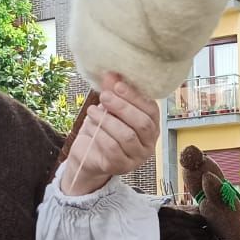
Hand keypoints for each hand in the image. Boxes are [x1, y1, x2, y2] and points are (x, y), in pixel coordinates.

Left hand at [63, 72, 159, 195]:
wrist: (88, 155)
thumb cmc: (103, 129)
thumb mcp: (108, 108)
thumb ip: (112, 92)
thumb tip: (111, 73)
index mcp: (151, 125)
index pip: (151, 110)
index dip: (135, 96)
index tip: (117, 85)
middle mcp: (149, 143)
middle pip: (142, 124)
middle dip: (122, 107)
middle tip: (104, 96)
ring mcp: (137, 157)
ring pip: (127, 136)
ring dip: (107, 120)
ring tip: (91, 111)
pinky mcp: (122, 166)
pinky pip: (113, 149)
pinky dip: (100, 134)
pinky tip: (90, 126)